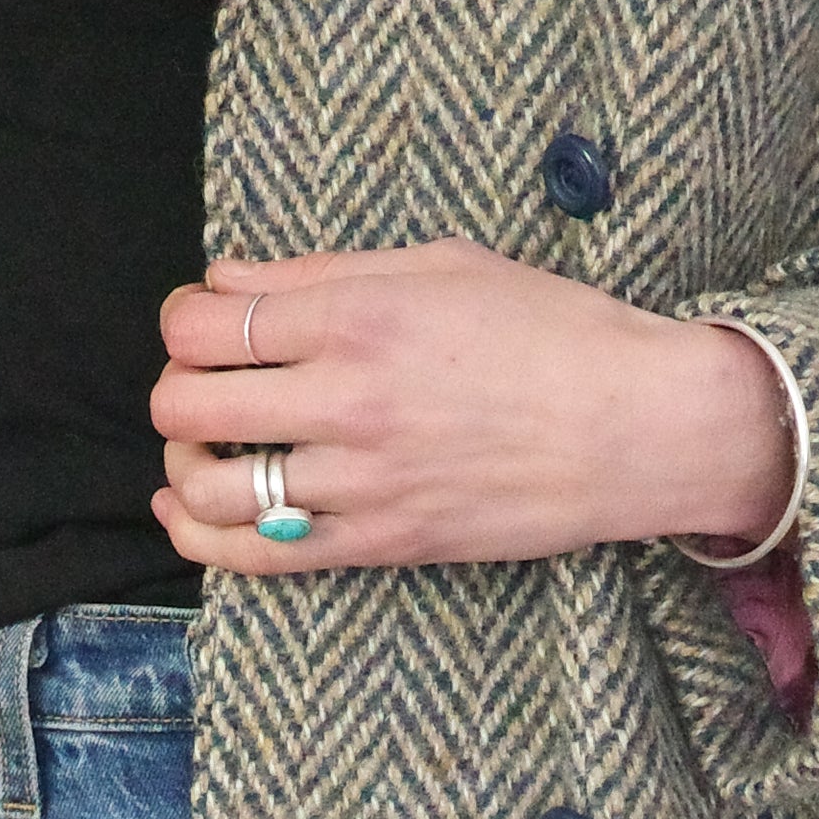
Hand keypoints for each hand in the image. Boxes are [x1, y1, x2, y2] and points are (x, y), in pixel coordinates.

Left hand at [149, 241, 791, 575]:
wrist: (640, 426)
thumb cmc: (555, 331)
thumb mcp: (444, 265)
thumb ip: (323, 271)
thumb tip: (226, 278)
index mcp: (359, 315)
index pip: (206, 324)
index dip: (184, 321)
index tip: (203, 323)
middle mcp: (347, 397)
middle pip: (187, 402)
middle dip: (178, 388)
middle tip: (208, 383)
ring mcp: (360, 478)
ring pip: (208, 484)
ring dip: (183, 462)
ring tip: (206, 447)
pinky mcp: (382, 542)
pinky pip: (258, 554)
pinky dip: (201, 535)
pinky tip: (188, 511)